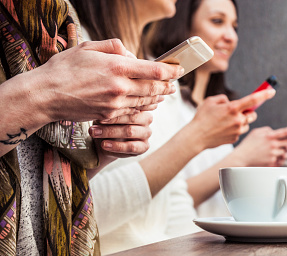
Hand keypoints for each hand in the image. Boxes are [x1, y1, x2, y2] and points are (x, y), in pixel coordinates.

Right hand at [27, 39, 183, 122]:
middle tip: (174, 84)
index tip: (178, 69)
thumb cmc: (64, 68)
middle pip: (153, 88)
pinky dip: (142, 107)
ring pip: (144, 102)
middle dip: (167, 86)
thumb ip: (114, 47)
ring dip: (157, 98)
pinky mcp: (109, 115)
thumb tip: (131, 55)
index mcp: (117, 66)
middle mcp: (120, 87)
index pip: (154, 70)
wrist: (45, 95)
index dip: (170, 71)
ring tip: (164, 93)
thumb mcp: (88, 47)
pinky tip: (146, 104)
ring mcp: (115, 104)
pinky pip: (132, 111)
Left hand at [90, 111, 152, 162]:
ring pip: (130, 132)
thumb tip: (103, 108)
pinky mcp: (144, 147)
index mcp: (140, 106)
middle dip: (111, 121)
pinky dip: (117, 147)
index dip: (114, 111)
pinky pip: (132, 147)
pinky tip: (105, 145)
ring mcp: (147, 133)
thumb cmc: (107, 123)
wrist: (106, 142)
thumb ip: (109, 111)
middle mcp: (147, 119)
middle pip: (131, 119)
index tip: (98, 114)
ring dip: (110, 133)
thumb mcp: (107, 115)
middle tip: (93, 126)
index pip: (129, 107)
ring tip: (95, 134)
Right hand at [188, 88, 275, 149]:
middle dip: (249, 112)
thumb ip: (223, 99)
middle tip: (240, 112)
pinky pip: (239, 132)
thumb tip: (230, 102)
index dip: (264, 94)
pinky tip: (223, 130)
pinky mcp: (235, 139)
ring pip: (246, 124)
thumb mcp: (210, 101)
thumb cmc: (202, 117)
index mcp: (232, 108)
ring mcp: (237, 131)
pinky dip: (234, 130)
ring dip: (241, 122)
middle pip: (253, 115)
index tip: (272, 91)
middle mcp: (237, 119)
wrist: (197, 137)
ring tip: (226, 123)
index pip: (253, 99)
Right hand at [230, 124, 286, 166]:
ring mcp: (273, 155)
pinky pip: (282, 160)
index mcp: (269, 136)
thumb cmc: (248, 145)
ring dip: (286, 150)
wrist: (241, 158)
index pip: (286, 132)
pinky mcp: (272, 163)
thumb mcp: (256, 132)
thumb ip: (267, 130)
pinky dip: (281, 157)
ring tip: (280, 149)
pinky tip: (276, 155)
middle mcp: (273, 145)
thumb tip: (275, 131)